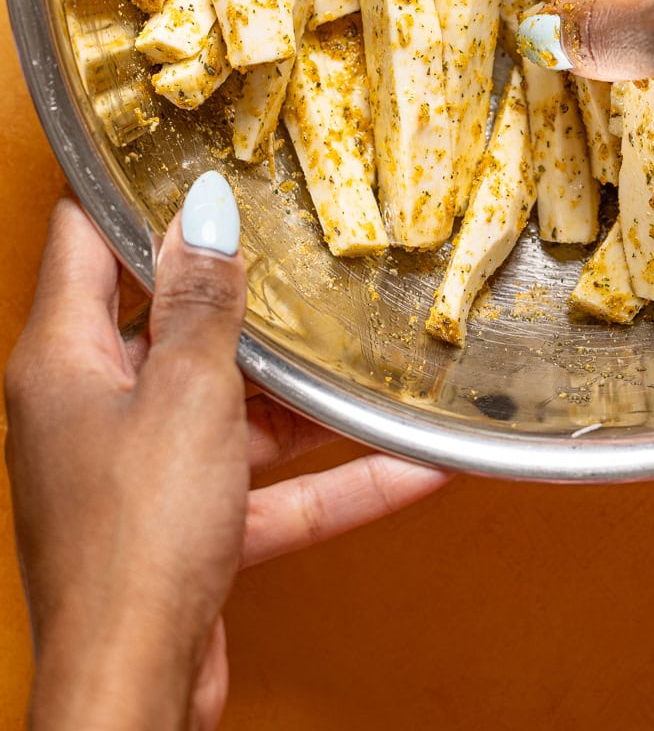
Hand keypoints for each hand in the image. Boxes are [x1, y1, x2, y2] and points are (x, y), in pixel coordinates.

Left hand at [4, 188, 445, 730]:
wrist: (132, 695)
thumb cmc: (136, 544)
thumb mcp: (186, 396)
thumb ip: (203, 305)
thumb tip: (204, 213)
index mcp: (64, 359)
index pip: (85, 241)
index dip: (134, 194)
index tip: (194, 157)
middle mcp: (92, 406)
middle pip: (167, 322)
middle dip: (241, 293)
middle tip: (303, 245)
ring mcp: (137, 470)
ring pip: (227, 406)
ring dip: (300, 394)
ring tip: (370, 351)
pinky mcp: (181, 527)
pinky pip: (263, 486)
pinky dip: (329, 477)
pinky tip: (410, 464)